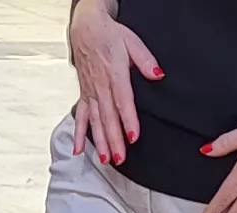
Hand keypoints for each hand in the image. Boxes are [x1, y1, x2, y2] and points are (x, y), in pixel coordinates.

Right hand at [67, 0, 156, 163]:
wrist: (86, 29)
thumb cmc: (110, 35)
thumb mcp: (132, 42)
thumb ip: (145, 60)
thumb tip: (158, 74)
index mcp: (114, 74)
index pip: (123, 101)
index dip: (128, 120)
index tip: (133, 136)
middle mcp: (100, 86)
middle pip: (108, 117)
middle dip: (114, 139)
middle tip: (121, 158)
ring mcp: (90, 92)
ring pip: (95, 121)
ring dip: (99, 141)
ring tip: (105, 159)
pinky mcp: (84, 93)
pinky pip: (81, 116)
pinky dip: (79, 133)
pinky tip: (79, 149)